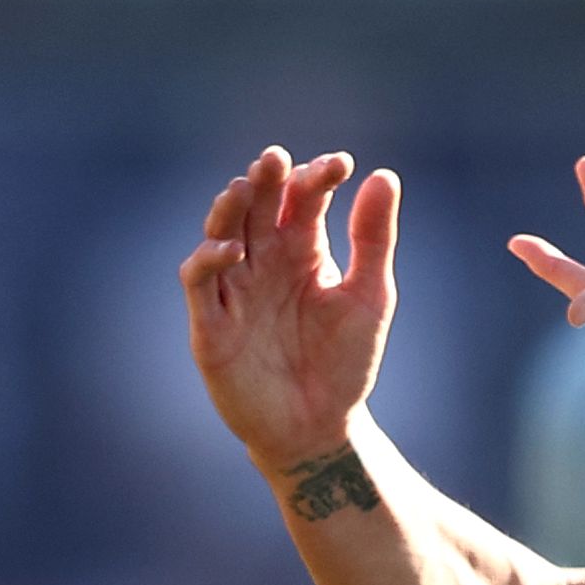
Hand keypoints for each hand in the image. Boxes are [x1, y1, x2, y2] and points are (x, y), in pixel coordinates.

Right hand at [180, 147, 400, 471]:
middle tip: (277, 158)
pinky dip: (208, 261)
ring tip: (244, 185)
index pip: (303, 200)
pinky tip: (231, 249)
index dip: (316, 178)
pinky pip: (200, 283)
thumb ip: (373, 238)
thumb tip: (385, 176)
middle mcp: (264, 262)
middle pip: (256, 208)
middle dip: (264, 181)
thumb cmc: (344, 361)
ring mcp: (235, 290)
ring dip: (228, 210)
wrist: (320, 426)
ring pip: (220, 235)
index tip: (343, 164)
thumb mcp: (368, 295)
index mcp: (302, 250)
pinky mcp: (211, 323)